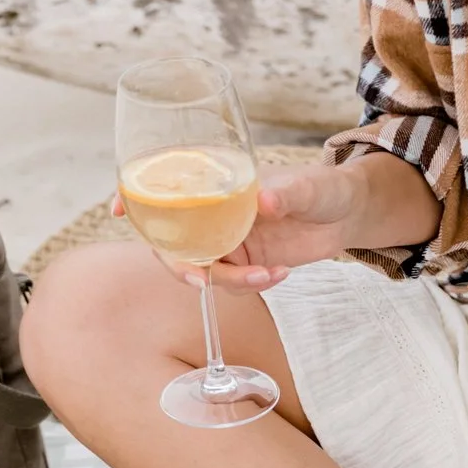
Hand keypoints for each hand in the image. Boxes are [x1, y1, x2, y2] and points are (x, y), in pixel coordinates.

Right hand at [117, 162, 364, 292]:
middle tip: (200, 280)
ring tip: (266, 275)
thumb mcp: (308, 187)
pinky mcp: (244, 262)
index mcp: (218, 181)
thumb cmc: (324, 187)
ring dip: (226, 281)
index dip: (136, 196)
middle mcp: (213, 212)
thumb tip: (265, 201)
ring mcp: (226, 239)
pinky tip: (279, 275)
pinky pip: (231, 282)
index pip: (166, 185)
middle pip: (173, 240)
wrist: (348, 215)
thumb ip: (287, 195)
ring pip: (201, 267)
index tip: (120, 208)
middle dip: (179, 263)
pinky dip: (250, 286)